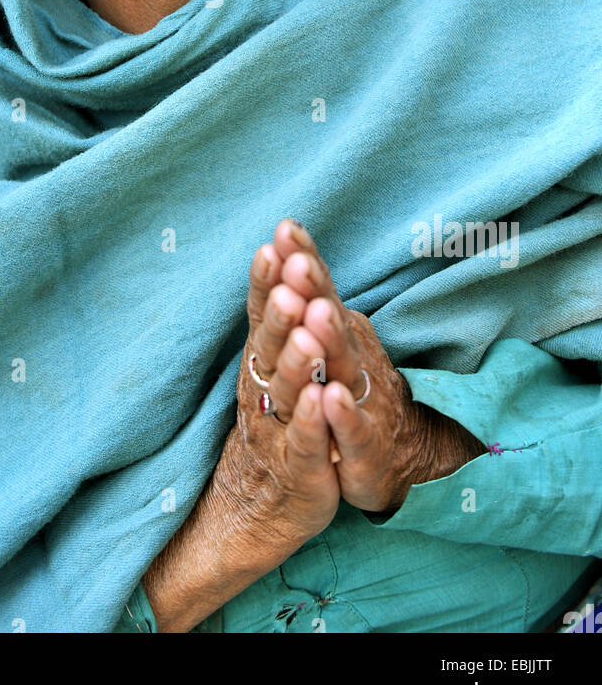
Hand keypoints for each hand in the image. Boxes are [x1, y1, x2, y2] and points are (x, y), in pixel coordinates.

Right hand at [207, 232, 342, 569]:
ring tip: (307, 329)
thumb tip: (286, 249)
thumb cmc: (279, 416)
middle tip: (292, 271)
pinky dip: (312, 419)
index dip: (268, 278)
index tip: (277, 241)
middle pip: (272, 342)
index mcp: (263, 357)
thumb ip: (281, 311)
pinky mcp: (300, 465)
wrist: (265, 500)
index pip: (263, 311)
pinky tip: (321, 397)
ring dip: (297, 358)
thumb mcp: (278, 361)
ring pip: (286, 388)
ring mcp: (278, 426)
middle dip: (283, 307)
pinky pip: (305, 439)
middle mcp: (263, 386)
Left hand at [255, 220, 485, 513]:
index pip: (316, 291)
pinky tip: (330, 396)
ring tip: (314, 315)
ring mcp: (360, 402)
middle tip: (298, 263)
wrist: (399, 456)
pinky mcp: (366, 448)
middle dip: (313, 291)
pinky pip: (353, 430)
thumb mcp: (327, 343)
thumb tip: (287, 243)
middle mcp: (348, 359)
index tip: (285, 228)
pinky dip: (342, 414)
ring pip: (341, 369)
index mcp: (333, 333)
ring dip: (328, 342)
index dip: (302, 260)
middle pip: (328, 321)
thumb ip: (310, 298)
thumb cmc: (349, 387)